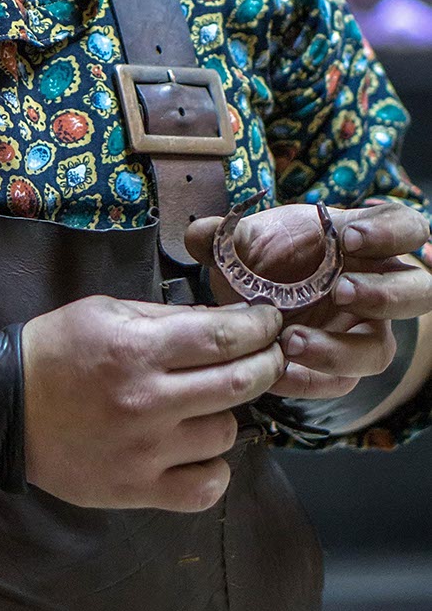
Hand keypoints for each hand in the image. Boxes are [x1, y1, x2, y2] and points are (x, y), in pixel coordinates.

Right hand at [21, 295, 283, 512]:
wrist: (5, 407)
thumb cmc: (57, 350)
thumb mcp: (106, 311)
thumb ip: (165, 316)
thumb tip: (224, 322)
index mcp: (138, 349)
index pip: (223, 336)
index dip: (259, 327)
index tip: (270, 323)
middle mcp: (148, 401)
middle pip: (238, 384)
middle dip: (265, 364)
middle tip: (268, 356)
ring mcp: (146, 451)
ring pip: (225, 433)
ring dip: (227, 413)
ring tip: (209, 403)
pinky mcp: (137, 489)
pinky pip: (205, 488)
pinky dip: (213, 469)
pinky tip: (200, 451)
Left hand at [186, 201, 431, 405]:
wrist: (256, 300)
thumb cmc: (269, 258)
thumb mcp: (248, 240)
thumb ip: (226, 235)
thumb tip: (200, 234)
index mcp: (367, 242)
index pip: (406, 227)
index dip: (388, 232)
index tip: (349, 238)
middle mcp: (379, 287)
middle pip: (419, 291)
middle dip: (386, 294)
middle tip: (342, 291)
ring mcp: (366, 332)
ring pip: (381, 350)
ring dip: (340, 349)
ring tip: (293, 341)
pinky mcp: (344, 369)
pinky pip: (341, 383)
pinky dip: (309, 380)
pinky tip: (277, 371)